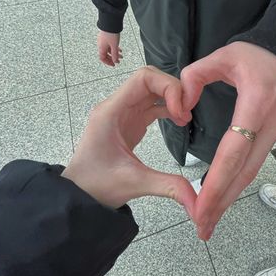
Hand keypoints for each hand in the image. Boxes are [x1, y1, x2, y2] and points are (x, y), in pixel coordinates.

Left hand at [62, 67, 196, 211]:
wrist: (79, 194)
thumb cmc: (96, 185)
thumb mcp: (134, 183)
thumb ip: (167, 186)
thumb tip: (196, 197)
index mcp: (111, 112)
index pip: (143, 78)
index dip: (168, 87)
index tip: (182, 109)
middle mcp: (116, 106)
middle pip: (149, 80)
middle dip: (173, 89)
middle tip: (189, 109)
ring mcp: (122, 113)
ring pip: (152, 90)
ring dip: (172, 98)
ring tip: (186, 116)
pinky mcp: (129, 122)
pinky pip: (151, 104)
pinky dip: (167, 108)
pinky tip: (180, 120)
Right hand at [98, 31, 122, 66]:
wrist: (110, 23)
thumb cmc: (111, 33)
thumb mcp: (114, 46)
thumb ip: (114, 54)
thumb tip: (115, 61)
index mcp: (101, 48)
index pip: (102, 58)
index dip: (108, 62)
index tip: (113, 64)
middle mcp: (101, 45)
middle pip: (106, 55)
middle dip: (112, 58)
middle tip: (118, 61)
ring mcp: (103, 41)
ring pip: (109, 50)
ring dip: (115, 53)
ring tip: (121, 55)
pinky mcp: (106, 37)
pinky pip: (110, 45)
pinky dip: (114, 48)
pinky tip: (119, 49)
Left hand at [181, 42, 275, 239]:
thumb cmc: (255, 53)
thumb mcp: (224, 54)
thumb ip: (195, 76)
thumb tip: (180, 107)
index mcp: (257, 104)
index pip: (234, 151)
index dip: (217, 181)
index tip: (200, 206)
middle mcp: (271, 125)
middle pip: (244, 172)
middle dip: (222, 202)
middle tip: (202, 229)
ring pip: (251, 172)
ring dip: (230, 198)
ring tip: (209, 222)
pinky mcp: (275, 136)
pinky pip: (253, 164)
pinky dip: (236, 183)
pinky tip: (221, 197)